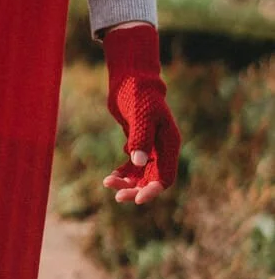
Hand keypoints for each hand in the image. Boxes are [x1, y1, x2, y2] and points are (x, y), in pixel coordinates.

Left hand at [103, 23, 180, 205]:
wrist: (130, 80)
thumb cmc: (138, 94)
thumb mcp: (140, 115)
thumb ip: (140, 137)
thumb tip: (138, 162)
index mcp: (169, 143)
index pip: (166, 176)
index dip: (153, 189)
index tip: (138, 199)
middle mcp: (162, 148)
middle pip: (153, 179)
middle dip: (136, 189)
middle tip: (118, 197)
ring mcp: (150, 148)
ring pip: (141, 175)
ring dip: (128, 183)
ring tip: (109, 184)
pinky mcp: (137, 144)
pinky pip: (132, 166)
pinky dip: (123, 173)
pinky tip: (110, 177)